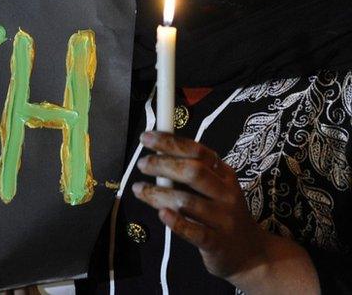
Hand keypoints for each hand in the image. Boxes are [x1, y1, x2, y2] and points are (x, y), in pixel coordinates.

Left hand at [134, 131, 318, 293]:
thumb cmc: (222, 214)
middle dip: (163, 165)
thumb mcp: (215, 189)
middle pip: (193, 172)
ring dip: (158, 193)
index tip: (145, 138)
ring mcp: (223, 219)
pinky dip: (176, 222)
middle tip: (141, 164)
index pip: (198, 151)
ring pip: (188, 202)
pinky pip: (195, 232)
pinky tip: (162, 214)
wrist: (251, 253)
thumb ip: (190, 173)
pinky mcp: (217, 243)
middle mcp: (227, 194)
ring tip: (139, 189)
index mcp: (224, 175)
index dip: (170, 143)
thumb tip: (154, 155)